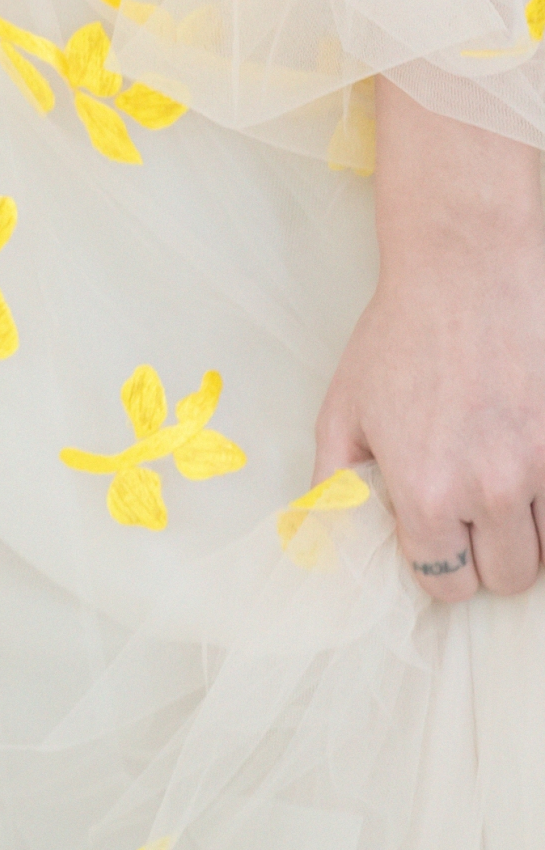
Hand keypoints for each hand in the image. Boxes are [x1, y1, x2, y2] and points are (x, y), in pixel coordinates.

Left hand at [313, 80, 544, 601]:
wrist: (468, 268)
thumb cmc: (401, 334)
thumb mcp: (345, 407)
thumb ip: (335, 482)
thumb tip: (326, 537)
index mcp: (426, 492)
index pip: (442, 581)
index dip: (437, 560)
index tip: (437, 535)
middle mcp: (490, 491)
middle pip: (506, 578)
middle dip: (486, 553)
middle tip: (471, 510)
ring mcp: (540, 468)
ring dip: (526, 529)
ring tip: (500, 480)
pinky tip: (525, 459)